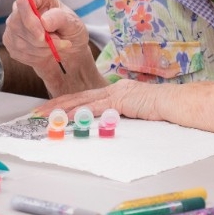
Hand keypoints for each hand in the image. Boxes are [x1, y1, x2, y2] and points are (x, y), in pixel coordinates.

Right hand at [2, 0, 89, 73]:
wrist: (68, 53)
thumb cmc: (70, 32)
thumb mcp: (73, 23)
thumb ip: (60, 18)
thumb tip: (44, 21)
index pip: (23, 1)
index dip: (30, 19)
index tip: (43, 35)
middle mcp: (22, 8)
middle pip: (17, 22)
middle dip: (39, 39)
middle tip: (58, 42)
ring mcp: (13, 25)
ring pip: (18, 40)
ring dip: (40, 49)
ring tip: (53, 47)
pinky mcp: (10, 42)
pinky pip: (17, 52)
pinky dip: (34, 57)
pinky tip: (44, 53)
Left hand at [31, 78, 160, 119]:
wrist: (176, 103)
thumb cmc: (161, 109)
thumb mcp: (135, 111)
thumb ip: (120, 114)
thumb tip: (106, 124)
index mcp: (114, 91)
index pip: (83, 97)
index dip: (65, 103)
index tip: (49, 109)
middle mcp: (112, 89)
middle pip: (77, 97)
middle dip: (55, 105)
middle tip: (37, 113)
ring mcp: (115, 93)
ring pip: (82, 101)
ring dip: (61, 109)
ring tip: (45, 115)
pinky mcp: (120, 100)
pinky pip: (96, 107)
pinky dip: (80, 112)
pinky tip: (68, 117)